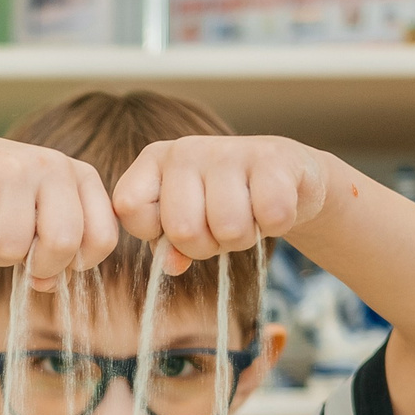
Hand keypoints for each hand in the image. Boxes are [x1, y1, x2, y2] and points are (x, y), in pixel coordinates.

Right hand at [0, 133, 119, 289]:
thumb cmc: (4, 202)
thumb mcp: (42, 221)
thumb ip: (58, 256)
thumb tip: (46, 284)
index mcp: (82, 177)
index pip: (102, 239)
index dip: (75, 263)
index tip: (52, 254)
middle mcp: (53, 165)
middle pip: (62, 244)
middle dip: (37, 266)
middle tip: (19, 251)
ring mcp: (12, 167)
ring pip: (10, 247)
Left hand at [113, 135, 333, 274]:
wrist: (285, 175)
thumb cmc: (223, 205)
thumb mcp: (188, 223)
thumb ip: (168, 245)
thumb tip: (172, 265)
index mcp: (153, 161)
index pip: (129, 207)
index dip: (156, 234)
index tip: (179, 225)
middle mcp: (184, 149)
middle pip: (183, 230)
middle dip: (207, 246)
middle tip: (220, 228)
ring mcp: (228, 149)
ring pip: (229, 228)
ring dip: (244, 237)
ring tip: (248, 216)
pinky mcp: (273, 158)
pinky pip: (272, 216)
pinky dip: (276, 225)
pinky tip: (272, 205)